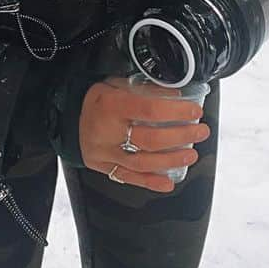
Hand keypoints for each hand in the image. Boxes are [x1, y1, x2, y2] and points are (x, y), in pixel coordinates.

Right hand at [79, 77, 209, 193]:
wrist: (68, 117)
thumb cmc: (98, 100)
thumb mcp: (117, 84)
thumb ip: (145, 90)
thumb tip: (176, 96)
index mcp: (111, 105)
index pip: (150, 110)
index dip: (176, 111)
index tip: (194, 111)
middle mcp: (107, 131)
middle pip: (151, 140)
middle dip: (182, 137)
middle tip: (200, 132)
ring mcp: (105, 153)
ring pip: (143, 163)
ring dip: (172, 161)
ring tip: (190, 155)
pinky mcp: (104, 168)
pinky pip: (129, 178)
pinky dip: (151, 183)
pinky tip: (168, 182)